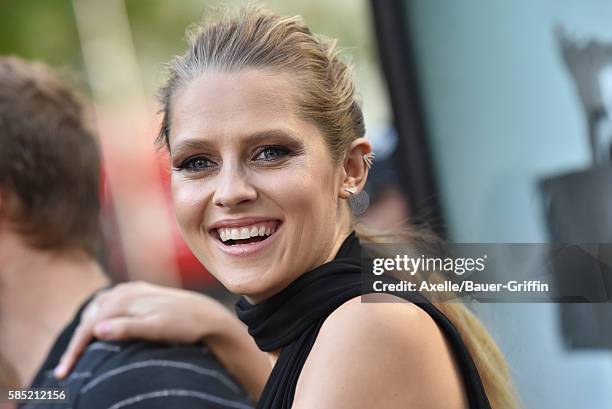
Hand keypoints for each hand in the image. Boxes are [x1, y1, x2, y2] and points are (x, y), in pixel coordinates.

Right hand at [54, 281, 232, 378]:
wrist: (206, 314)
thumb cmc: (183, 325)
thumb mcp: (156, 329)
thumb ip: (127, 328)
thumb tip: (96, 330)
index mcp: (124, 299)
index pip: (89, 327)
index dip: (74, 351)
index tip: (64, 374)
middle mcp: (124, 291)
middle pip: (89, 318)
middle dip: (76, 344)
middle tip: (65, 370)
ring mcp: (131, 290)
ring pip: (96, 310)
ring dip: (84, 330)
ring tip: (76, 354)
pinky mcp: (138, 293)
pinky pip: (108, 305)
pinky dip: (97, 318)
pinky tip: (97, 328)